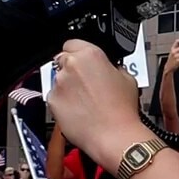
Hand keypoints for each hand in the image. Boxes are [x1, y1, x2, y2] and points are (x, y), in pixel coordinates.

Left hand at [47, 40, 142, 159]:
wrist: (113, 135)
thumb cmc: (122, 110)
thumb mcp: (127, 78)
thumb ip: (111, 66)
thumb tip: (106, 67)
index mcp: (90, 54)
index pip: (72, 42)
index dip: (78, 53)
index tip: (82, 62)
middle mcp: (71, 65)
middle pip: (63, 60)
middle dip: (72, 70)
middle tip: (85, 84)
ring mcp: (59, 83)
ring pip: (57, 79)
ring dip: (67, 86)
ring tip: (84, 101)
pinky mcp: (52, 101)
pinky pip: (54, 97)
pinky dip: (62, 102)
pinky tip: (77, 110)